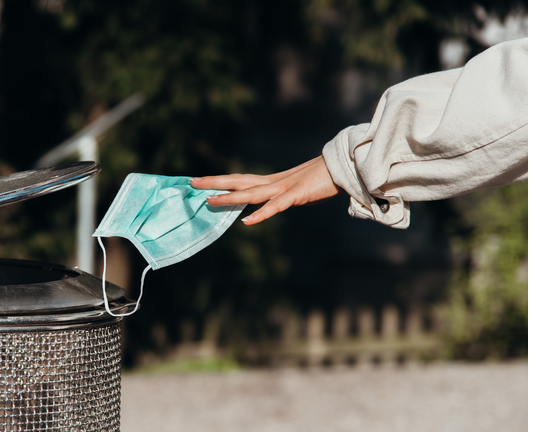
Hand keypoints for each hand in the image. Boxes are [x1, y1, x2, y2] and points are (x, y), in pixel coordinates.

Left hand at [190, 155, 341, 224]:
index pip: (240, 179)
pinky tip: (247, 221)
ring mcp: (284, 188)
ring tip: (209, 201)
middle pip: (238, 181)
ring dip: (229, 198)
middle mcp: (274, 182)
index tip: (201, 181)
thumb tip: (276, 201)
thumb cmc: (324, 179)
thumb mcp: (298, 189)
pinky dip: (261, 214)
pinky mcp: (297, 195)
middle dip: (214, 182)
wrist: (346, 166)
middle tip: (191, 181)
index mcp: (273, 181)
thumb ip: (284, 196)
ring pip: (251, 193)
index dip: (220, 180)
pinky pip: (276, 207)